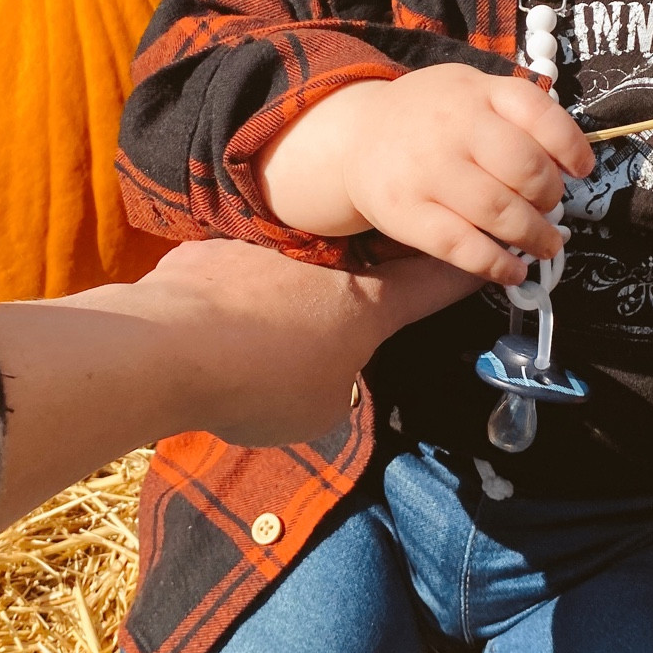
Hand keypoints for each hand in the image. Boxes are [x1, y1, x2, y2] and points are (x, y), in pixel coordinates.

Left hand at [134, 239, 478, 442]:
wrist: (162, 349)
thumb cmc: (255, 385)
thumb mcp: (321, 410)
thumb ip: (338, 384)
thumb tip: (324, 374)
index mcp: (367, 301)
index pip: (435, 281)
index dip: (467, 270)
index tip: (491, 256)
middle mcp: (326, 258)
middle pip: (370, 255)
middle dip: (378, 269)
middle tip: (372, 292)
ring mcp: (268, 241)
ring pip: (300, 254)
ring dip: (296, 279)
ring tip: (274, 320)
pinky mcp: (213, 242)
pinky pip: (239, 258)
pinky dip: (237, 284)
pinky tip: (215, 317)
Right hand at [257, 66, 595, 283]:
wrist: (356, 135)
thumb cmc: (432, 118)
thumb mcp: (472, 92)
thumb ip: (516, 114)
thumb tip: (569, 163)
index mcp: (477, 91)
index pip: (540, 114)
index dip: (571, 147)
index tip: (580, 170)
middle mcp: (452, 126)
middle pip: (527, 170)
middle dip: (550, 198)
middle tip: (551, 209)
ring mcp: (427, 170)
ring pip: (501, 213)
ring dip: (535, 237)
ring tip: (545, 244)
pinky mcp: (406, 212)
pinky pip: (463, 248)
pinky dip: (498, 264)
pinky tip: (513, 269)